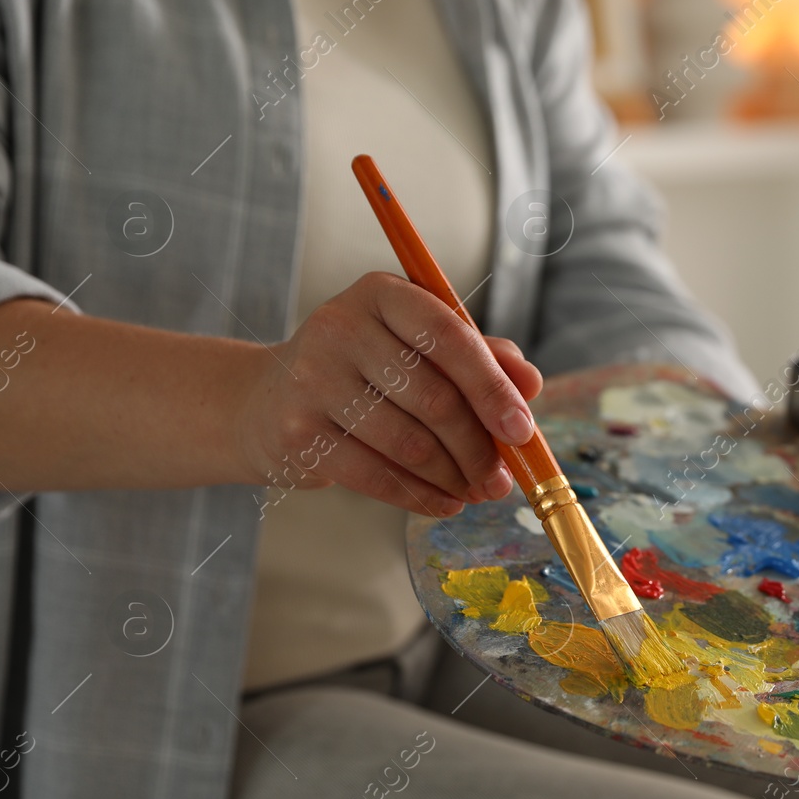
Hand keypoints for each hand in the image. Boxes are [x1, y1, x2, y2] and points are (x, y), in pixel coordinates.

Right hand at [234, 272, 541, 515]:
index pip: (449, 336)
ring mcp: (312, 379)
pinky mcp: (297, 432)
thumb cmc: (364, 372)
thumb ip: (479, 357)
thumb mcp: (418, 348)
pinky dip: (421, 497)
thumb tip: (530, 383)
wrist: (267, 403)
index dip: (493, 387)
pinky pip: (377, 476)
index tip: (522, 430)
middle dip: (479, 447)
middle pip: (434, 397)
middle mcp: (341, 326)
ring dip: (454, 477)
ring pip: (410, 443)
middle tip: (501, 479)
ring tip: (475, 491)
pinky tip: (444, 504)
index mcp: (382, 294)